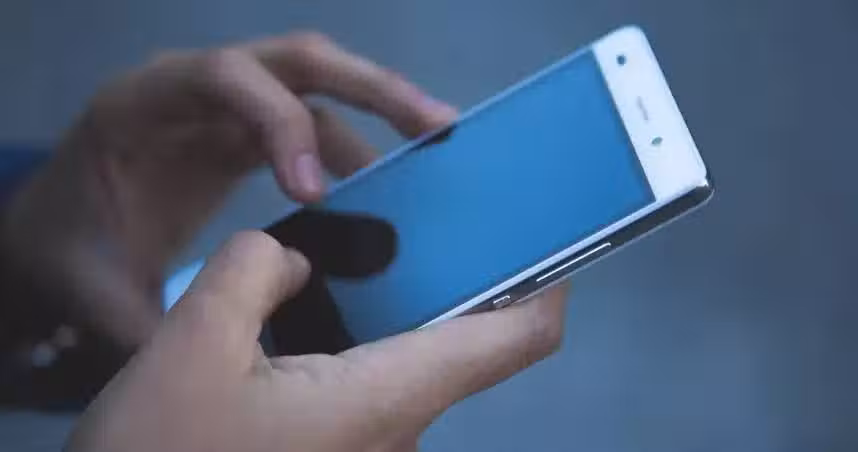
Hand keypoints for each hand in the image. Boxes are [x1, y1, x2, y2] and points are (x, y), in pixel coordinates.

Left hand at [0, 32, 455, 350]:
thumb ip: (161, 324)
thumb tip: (234, 364)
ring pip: (315, 84)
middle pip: (293, 60)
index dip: (279, 123)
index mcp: (142, 104)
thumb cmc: (67, 251)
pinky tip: (388, 186)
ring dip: (379, 110)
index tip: (317, 195)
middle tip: (436, 126)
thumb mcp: (98, 291)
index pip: (223, 79)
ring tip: (438, 145)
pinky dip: (355, 149)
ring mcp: (225, 106)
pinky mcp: (246, 132)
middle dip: (369, 88)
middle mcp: (192, 88)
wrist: (57, 230)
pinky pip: (312, 124)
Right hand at [66, 231, 568, 451]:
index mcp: (389, 396)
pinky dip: (354, 340)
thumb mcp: (195, 340)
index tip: (540, 232)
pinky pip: (367, 385)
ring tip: (351, 247)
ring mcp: (368, 445)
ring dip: (389, 306)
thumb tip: (292, 263)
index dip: (545, 281)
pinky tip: (307, 307)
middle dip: (445, 274)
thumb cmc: (166, 449)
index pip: (515, 338)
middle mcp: (398, 427)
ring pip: (407, 362)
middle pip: (460, 341)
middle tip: (416, 211)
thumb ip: (254, 271)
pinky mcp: (336, 451)